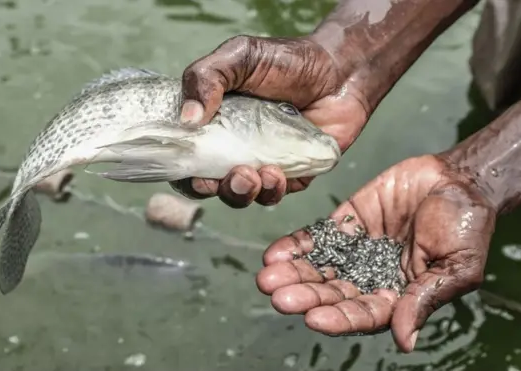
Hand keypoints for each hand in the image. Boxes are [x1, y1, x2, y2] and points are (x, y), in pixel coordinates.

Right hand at [170, 35, 368, 207]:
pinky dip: (270, 191)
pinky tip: (275, 173)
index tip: (187, 166)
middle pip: (207, 183)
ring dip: (239, 192)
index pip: (186, 152)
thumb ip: (206, 77)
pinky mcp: (290, 177)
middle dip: (210, 187)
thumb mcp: (239, 56)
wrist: (339, 72)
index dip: (181, 166)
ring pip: (239, 195)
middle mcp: (233, 147)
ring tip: (252, 175)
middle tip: (219, 176)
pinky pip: (273, 196)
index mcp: (214, 122)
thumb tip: (188, 119)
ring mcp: (261, 163)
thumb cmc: (287, 61)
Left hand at [255, 155, 495, 351]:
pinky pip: (317, 238)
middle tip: (278, 297)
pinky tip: (275, 254)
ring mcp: (355, 251)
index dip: (338, 318)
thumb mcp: (457, 267)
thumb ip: (425, 299)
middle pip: (332, 294)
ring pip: (319, 269)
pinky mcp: (346, 224)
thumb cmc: (466, 226)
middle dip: (305, 296)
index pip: (363, 314)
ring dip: (293, 275)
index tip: (313, 318)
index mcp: (397, 296)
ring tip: (267, 277)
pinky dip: (296, 246)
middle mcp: (370, 278)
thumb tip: (404, 341)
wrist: (457, 179)